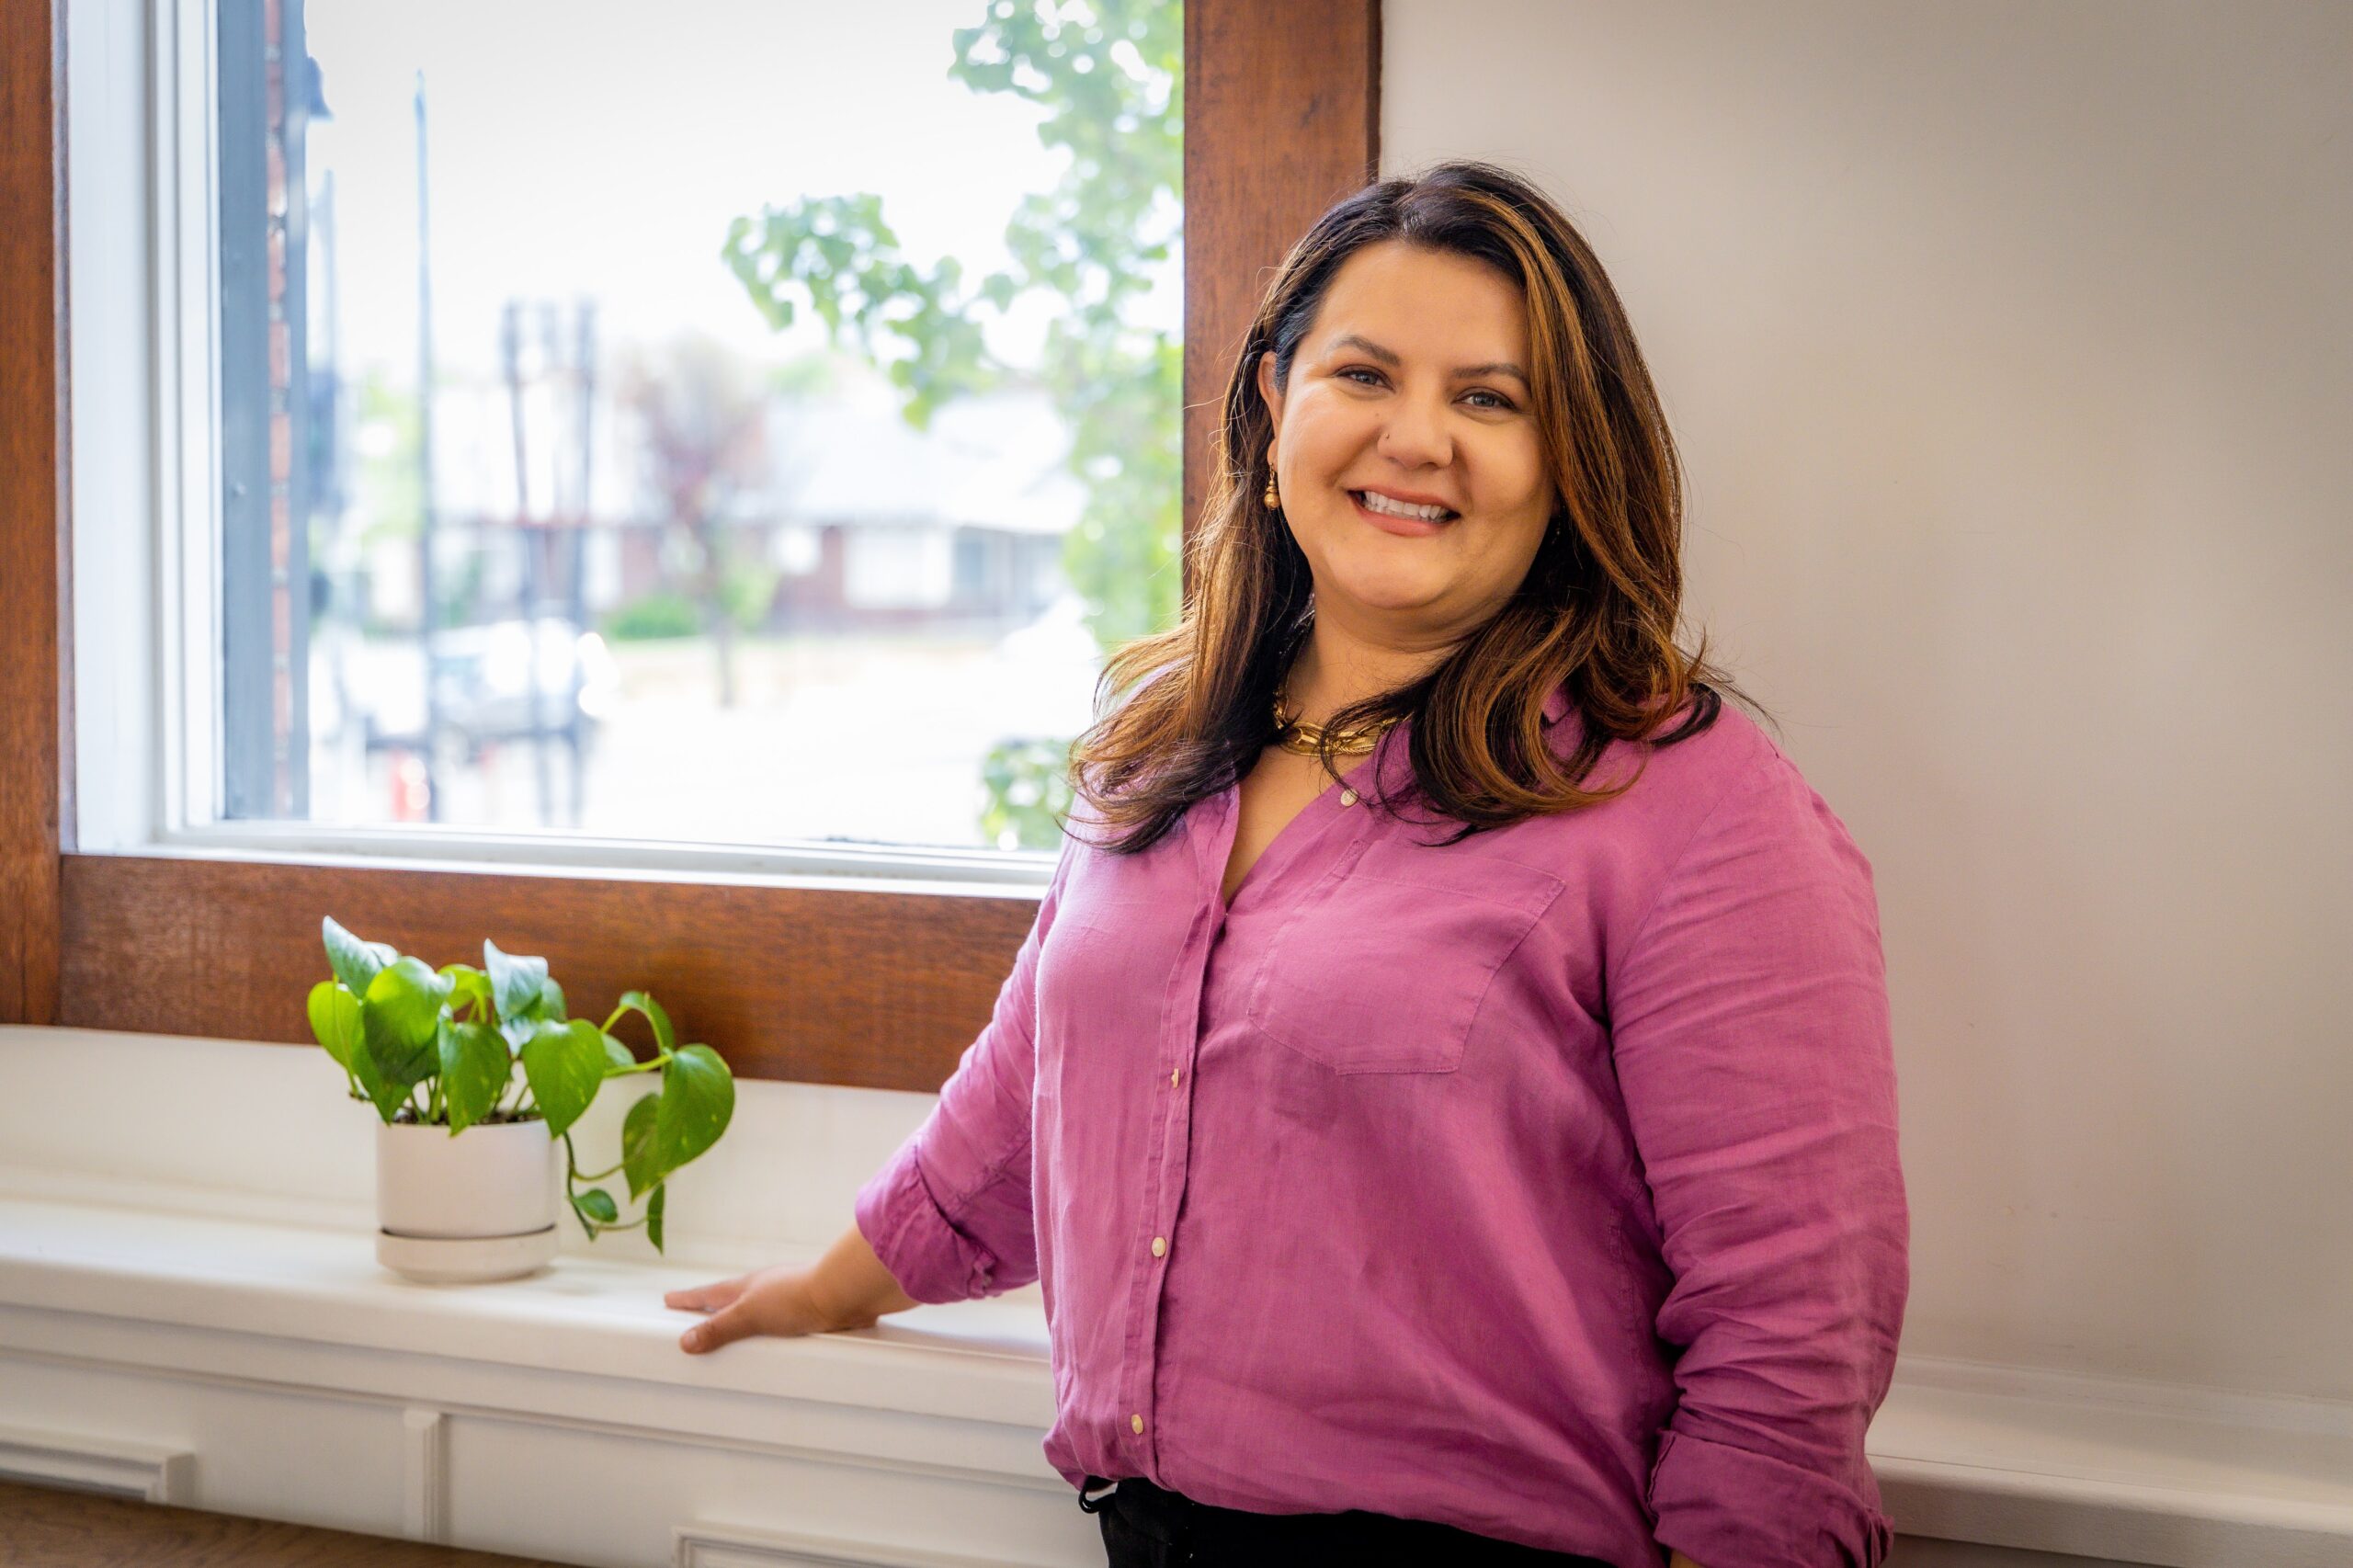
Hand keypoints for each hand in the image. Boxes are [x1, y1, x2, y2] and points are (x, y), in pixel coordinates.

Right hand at [664, 1264, 842, 1353]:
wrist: (843, 1292)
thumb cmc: (797, 1296)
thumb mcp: (750, 1315)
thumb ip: (719, 1328)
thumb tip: (686, 1342)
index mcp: (746, 1287)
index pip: (709, 1294)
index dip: (688, 1299)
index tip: (669, 1298)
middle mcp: (765, 1289)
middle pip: (732, 1297)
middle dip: (714, 1304)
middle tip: (698, 1309)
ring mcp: (787, 1297)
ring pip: (758, 1308)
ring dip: (744, 1316)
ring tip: (735, 1327)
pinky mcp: (807, 1310)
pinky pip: (782, 1321)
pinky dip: (771, 1328)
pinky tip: (776, 1338)